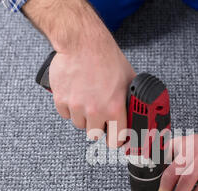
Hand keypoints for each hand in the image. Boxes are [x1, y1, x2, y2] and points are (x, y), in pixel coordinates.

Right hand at [23, 0, 135, 147]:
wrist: (82, 42)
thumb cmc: (107, 58)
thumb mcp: (128, 80)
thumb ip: (131, 100)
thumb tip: (137, 113)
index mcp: (114, 108)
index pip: (116, 140)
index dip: (116, 139)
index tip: (114, 137)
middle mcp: (95, 110)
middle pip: (94, 135)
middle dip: (97, 126)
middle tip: (99, 114)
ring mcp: (76, 106)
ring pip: (79, 124)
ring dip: (83, 116)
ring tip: (87, 99)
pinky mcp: (61, 100)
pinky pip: (65, 114)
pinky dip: (69, 107)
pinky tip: (75, 94)